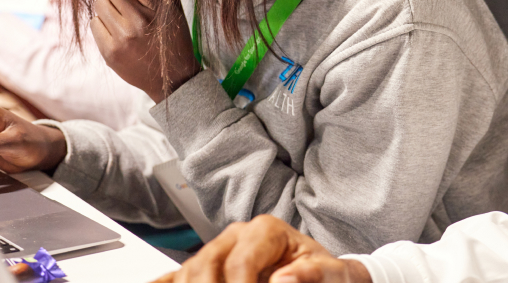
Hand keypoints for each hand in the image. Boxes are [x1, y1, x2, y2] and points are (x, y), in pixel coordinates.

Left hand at [90, 0, 199, 101]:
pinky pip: (94, 23)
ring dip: (107, 7)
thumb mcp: (173, 12)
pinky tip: (116, 32)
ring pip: (99, 4)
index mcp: (158, 9)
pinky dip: (102, 23)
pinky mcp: (110, 52)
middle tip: (122, 0)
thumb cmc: (173, 39)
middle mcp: (140, 22)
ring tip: (121, 19)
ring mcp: (123, 39)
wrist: (171, 79)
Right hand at [150, 215, 370, 282]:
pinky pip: (174, 276)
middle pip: (204, 265)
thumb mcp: (332, 273)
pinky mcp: (206, 267)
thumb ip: (313, 273)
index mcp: (266, 230)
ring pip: (187, 272)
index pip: (240, 263)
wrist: (321, 275)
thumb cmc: (325, 274)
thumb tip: (282, 280)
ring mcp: (217, 250)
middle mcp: (237, 236)